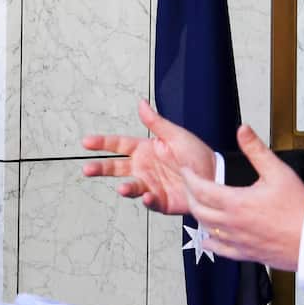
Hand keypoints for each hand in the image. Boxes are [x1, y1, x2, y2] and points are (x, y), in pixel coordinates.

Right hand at [81, 99, 215, 213]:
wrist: (217, 176)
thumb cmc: (197, 154)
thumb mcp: (176, 135)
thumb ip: (156, 122)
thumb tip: (141, 102)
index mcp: (146, 150)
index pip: (119, 145)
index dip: (102, 143)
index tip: (86, 142)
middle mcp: (145, 168)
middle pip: (116, 168)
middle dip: (101, 169)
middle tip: (87, 170)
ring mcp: (151, 185)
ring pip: (131, 187)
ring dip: (126, 188)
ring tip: (122, 188)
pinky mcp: (161, 202)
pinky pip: (151, 201)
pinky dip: (147, 200)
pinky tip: (147, 196)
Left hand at [178, 125, 303, 270]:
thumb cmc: (298, 206)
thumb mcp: (278, 172)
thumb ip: (256, 150)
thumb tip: (242, 129)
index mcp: (236, 202)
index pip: (200, 188)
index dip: (189, 177)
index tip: (186, 170)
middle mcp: (231, 223)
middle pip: (197, 209)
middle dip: (189, 194)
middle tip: (190, 184)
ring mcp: (236, 241)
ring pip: (204, 228)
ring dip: (198, 215)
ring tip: (199, 203)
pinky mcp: (243, 253)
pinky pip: (217, 249)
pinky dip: (208, 239)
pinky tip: (208, 234)